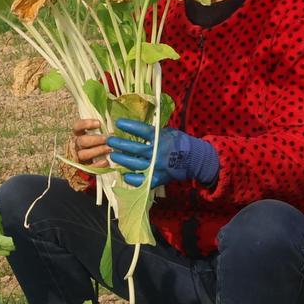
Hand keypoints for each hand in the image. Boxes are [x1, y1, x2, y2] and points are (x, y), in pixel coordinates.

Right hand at [68, 119, 110, 168]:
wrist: (95, 163)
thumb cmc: (98, 144)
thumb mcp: (98, 135)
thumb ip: (102, 131)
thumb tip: (112, 128)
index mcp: (78, 134)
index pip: (77, 126)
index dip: (86, 124)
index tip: (99, 124)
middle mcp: (76, 145)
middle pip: (82, 141)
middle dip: (95, 140)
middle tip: (106, 139)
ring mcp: (78, 157)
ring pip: (83, 154)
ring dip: (97, 151)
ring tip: (108, 149)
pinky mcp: (83, 168)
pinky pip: (88, 167)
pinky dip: (97, 165)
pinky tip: (106, 161)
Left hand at [105, 118, 219, 188]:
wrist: (194, 160)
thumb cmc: (180, 144)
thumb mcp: (168, 132)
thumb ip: (154, 132)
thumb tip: (137, 126)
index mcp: (160, 139)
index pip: (142, 130)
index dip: (129, 126)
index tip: (118, 123)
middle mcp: (157, 153)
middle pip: (133, 148)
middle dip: (119, 144)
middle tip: (109, 140)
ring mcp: (156, 167)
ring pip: (133, 164)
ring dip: (121, 159)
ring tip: (113, 155)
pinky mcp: (157, 179)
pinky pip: (140, 180)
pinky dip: (131, 178)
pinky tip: (125, 174)